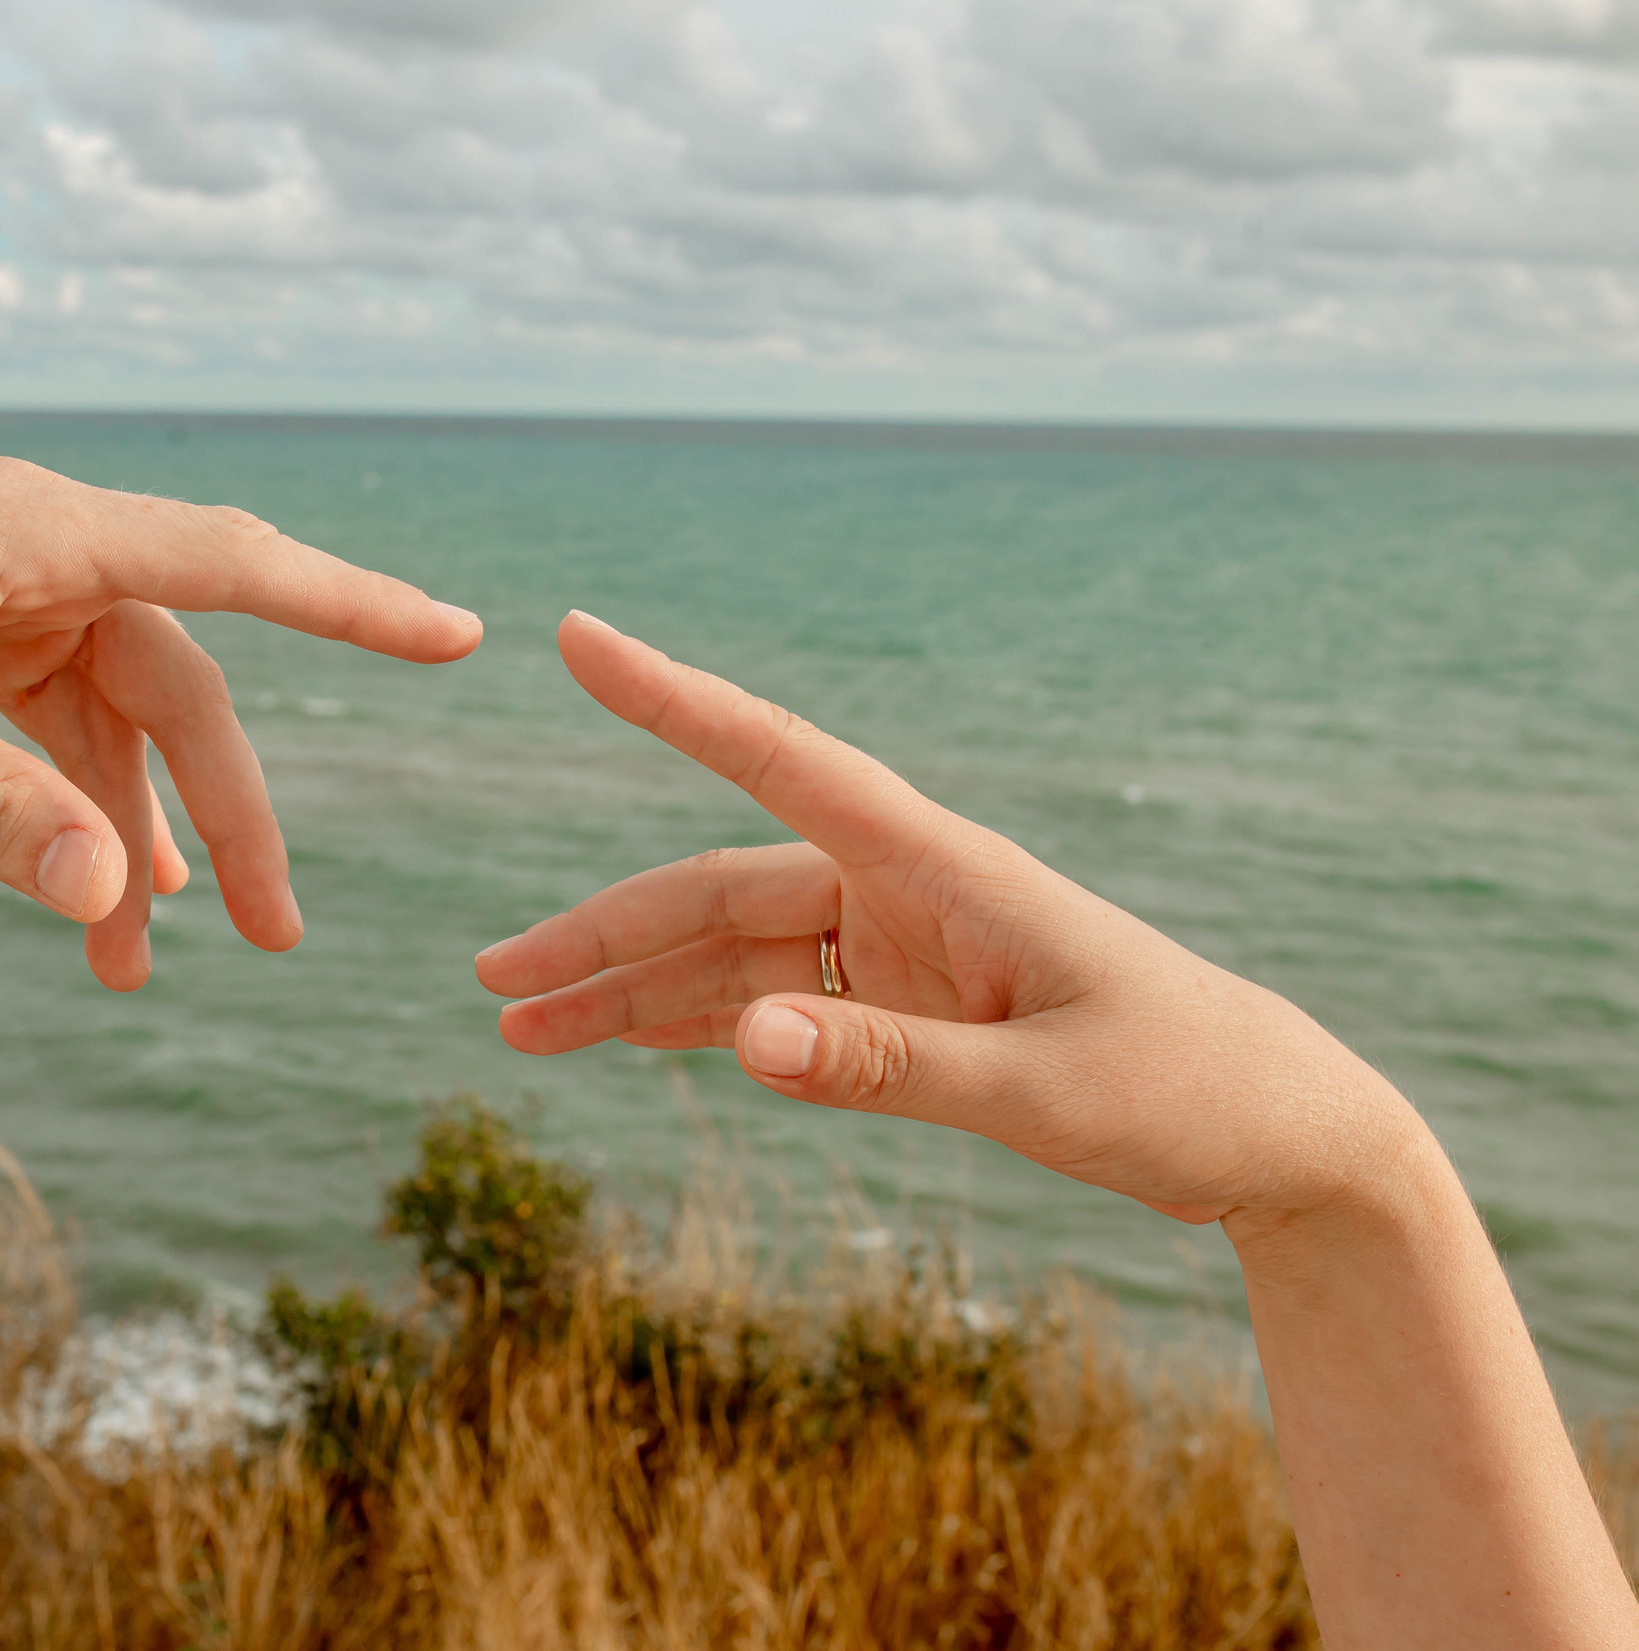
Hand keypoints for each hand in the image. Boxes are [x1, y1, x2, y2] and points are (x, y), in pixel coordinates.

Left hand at [0, 457, 480, 989]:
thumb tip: (115, 899)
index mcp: (30, 530)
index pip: (230, 564)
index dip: (351, 605)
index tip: (456, 635)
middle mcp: (33, 550)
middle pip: (180, 683)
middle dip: (230, 813)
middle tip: (276, 940)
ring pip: (118, 722)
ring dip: (139, 837)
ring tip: (150, 967)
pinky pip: (53, 732)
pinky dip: (75, 814)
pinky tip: (98, 900)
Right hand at [475, 611, 1423, 1230]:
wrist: (1276, 1134)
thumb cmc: (1186, 1089)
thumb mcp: (1043, 1093)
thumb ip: (891, 1066)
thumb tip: (740, 1042)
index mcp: (942, 865)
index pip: (781, 757)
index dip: (672, 701)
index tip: (577, 640)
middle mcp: (905, 888)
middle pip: (720, 889)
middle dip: (604, 935)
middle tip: (496, 984)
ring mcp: (901, 946)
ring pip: (734, 953)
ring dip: (632, 992)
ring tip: (524, 1033)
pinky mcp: (908, 1003)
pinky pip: (776, 1001)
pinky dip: (698, 1022)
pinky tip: (626, 1040)